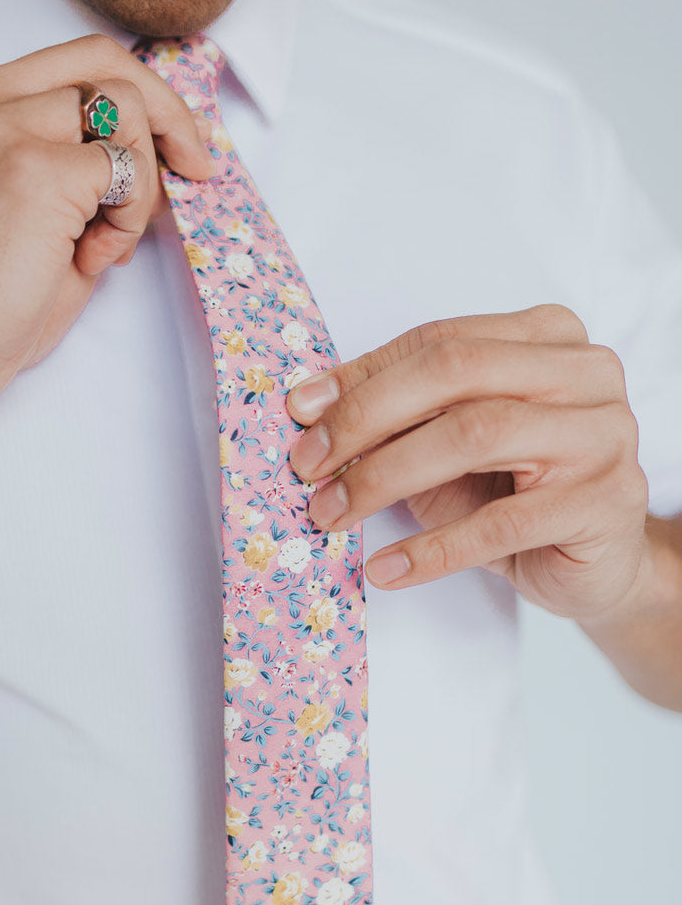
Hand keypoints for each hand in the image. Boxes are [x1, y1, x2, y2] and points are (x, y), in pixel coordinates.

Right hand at [0, 34, 213, 426]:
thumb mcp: (14, 209)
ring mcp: (0, 130)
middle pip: (104, 62)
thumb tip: (154, 154)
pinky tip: (95, 260)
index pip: (71, 61)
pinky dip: (129, 219)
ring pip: (123, 110)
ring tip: (107, 245)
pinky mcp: (33, 172)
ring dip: (140, 182)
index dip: (136, 96)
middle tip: (193, 167)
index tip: (170, 144)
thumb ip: (66, 164)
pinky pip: (123, 170)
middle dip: (166, 113)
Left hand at [285, 305, 649, 621]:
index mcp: (548, 336)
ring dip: (386, 477)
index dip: (362, 376)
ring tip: (334, 514)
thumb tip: (312, 412)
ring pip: (476, 435)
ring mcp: (604, 433)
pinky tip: (387, 568)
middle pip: (455, 373)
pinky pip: (501, 525)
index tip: (300, 412)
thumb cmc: (519, 495)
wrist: (600, 564)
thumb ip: (400, 420)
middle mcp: (586, 371)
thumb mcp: (450, 448)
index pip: (439, 341)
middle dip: (366, 419)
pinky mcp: (603, 502)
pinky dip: (433, 549)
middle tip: (308, 465)